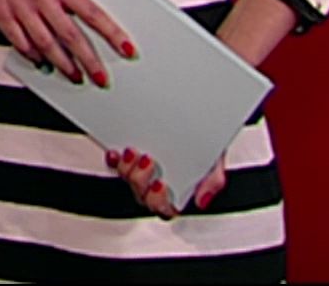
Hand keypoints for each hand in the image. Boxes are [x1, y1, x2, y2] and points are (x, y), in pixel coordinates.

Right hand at [0, 0, 132, 85]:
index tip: (126, 48)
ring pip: (48, 45)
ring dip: (63, 65)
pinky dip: (34, 56)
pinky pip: (22, 44)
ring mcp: (21, 8)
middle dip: (89, 61)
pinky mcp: (1, 17)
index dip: (112, 33)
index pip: (92, 13)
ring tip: (74, 75)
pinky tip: (42, 62)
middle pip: (71, 36)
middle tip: (100, 77)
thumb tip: (86, 23)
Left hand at [105, 147, 227, 218]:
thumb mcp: (214, 160)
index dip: (159, 202)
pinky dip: (114, 160)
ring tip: (134, 152)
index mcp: (177, 193)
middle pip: (142, 196)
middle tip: (148, 161)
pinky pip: (115, 165)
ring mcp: (142, 171)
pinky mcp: (130, 157)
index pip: (165, 210)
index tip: (161, 184)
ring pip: (128, 180)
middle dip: (141, 181)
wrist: (199, 118)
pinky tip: (116, 153)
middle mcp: (157, 186)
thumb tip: (201, 201)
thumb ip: (213, 181)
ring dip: (127, 169)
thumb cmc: (206, 144)